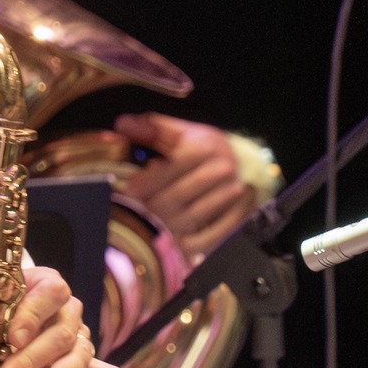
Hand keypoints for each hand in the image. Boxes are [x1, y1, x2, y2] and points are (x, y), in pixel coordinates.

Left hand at [115, 112, 257, 257]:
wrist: (244, 164)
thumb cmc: (205, 150)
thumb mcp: (182, 133)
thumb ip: (152, 129)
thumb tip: (123, 124)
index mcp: (205, 147)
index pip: (170, 168)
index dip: (147, 182)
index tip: (130, 193)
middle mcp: (222, 170)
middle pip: (177, 197)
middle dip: (152, 209)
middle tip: (133, 217)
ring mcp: (232, 196)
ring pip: (190, 219)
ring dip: (165, 228)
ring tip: (148, 231)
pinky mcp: (238, 217)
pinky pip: (208, 238)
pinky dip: (187, 244)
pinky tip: (171, 243)